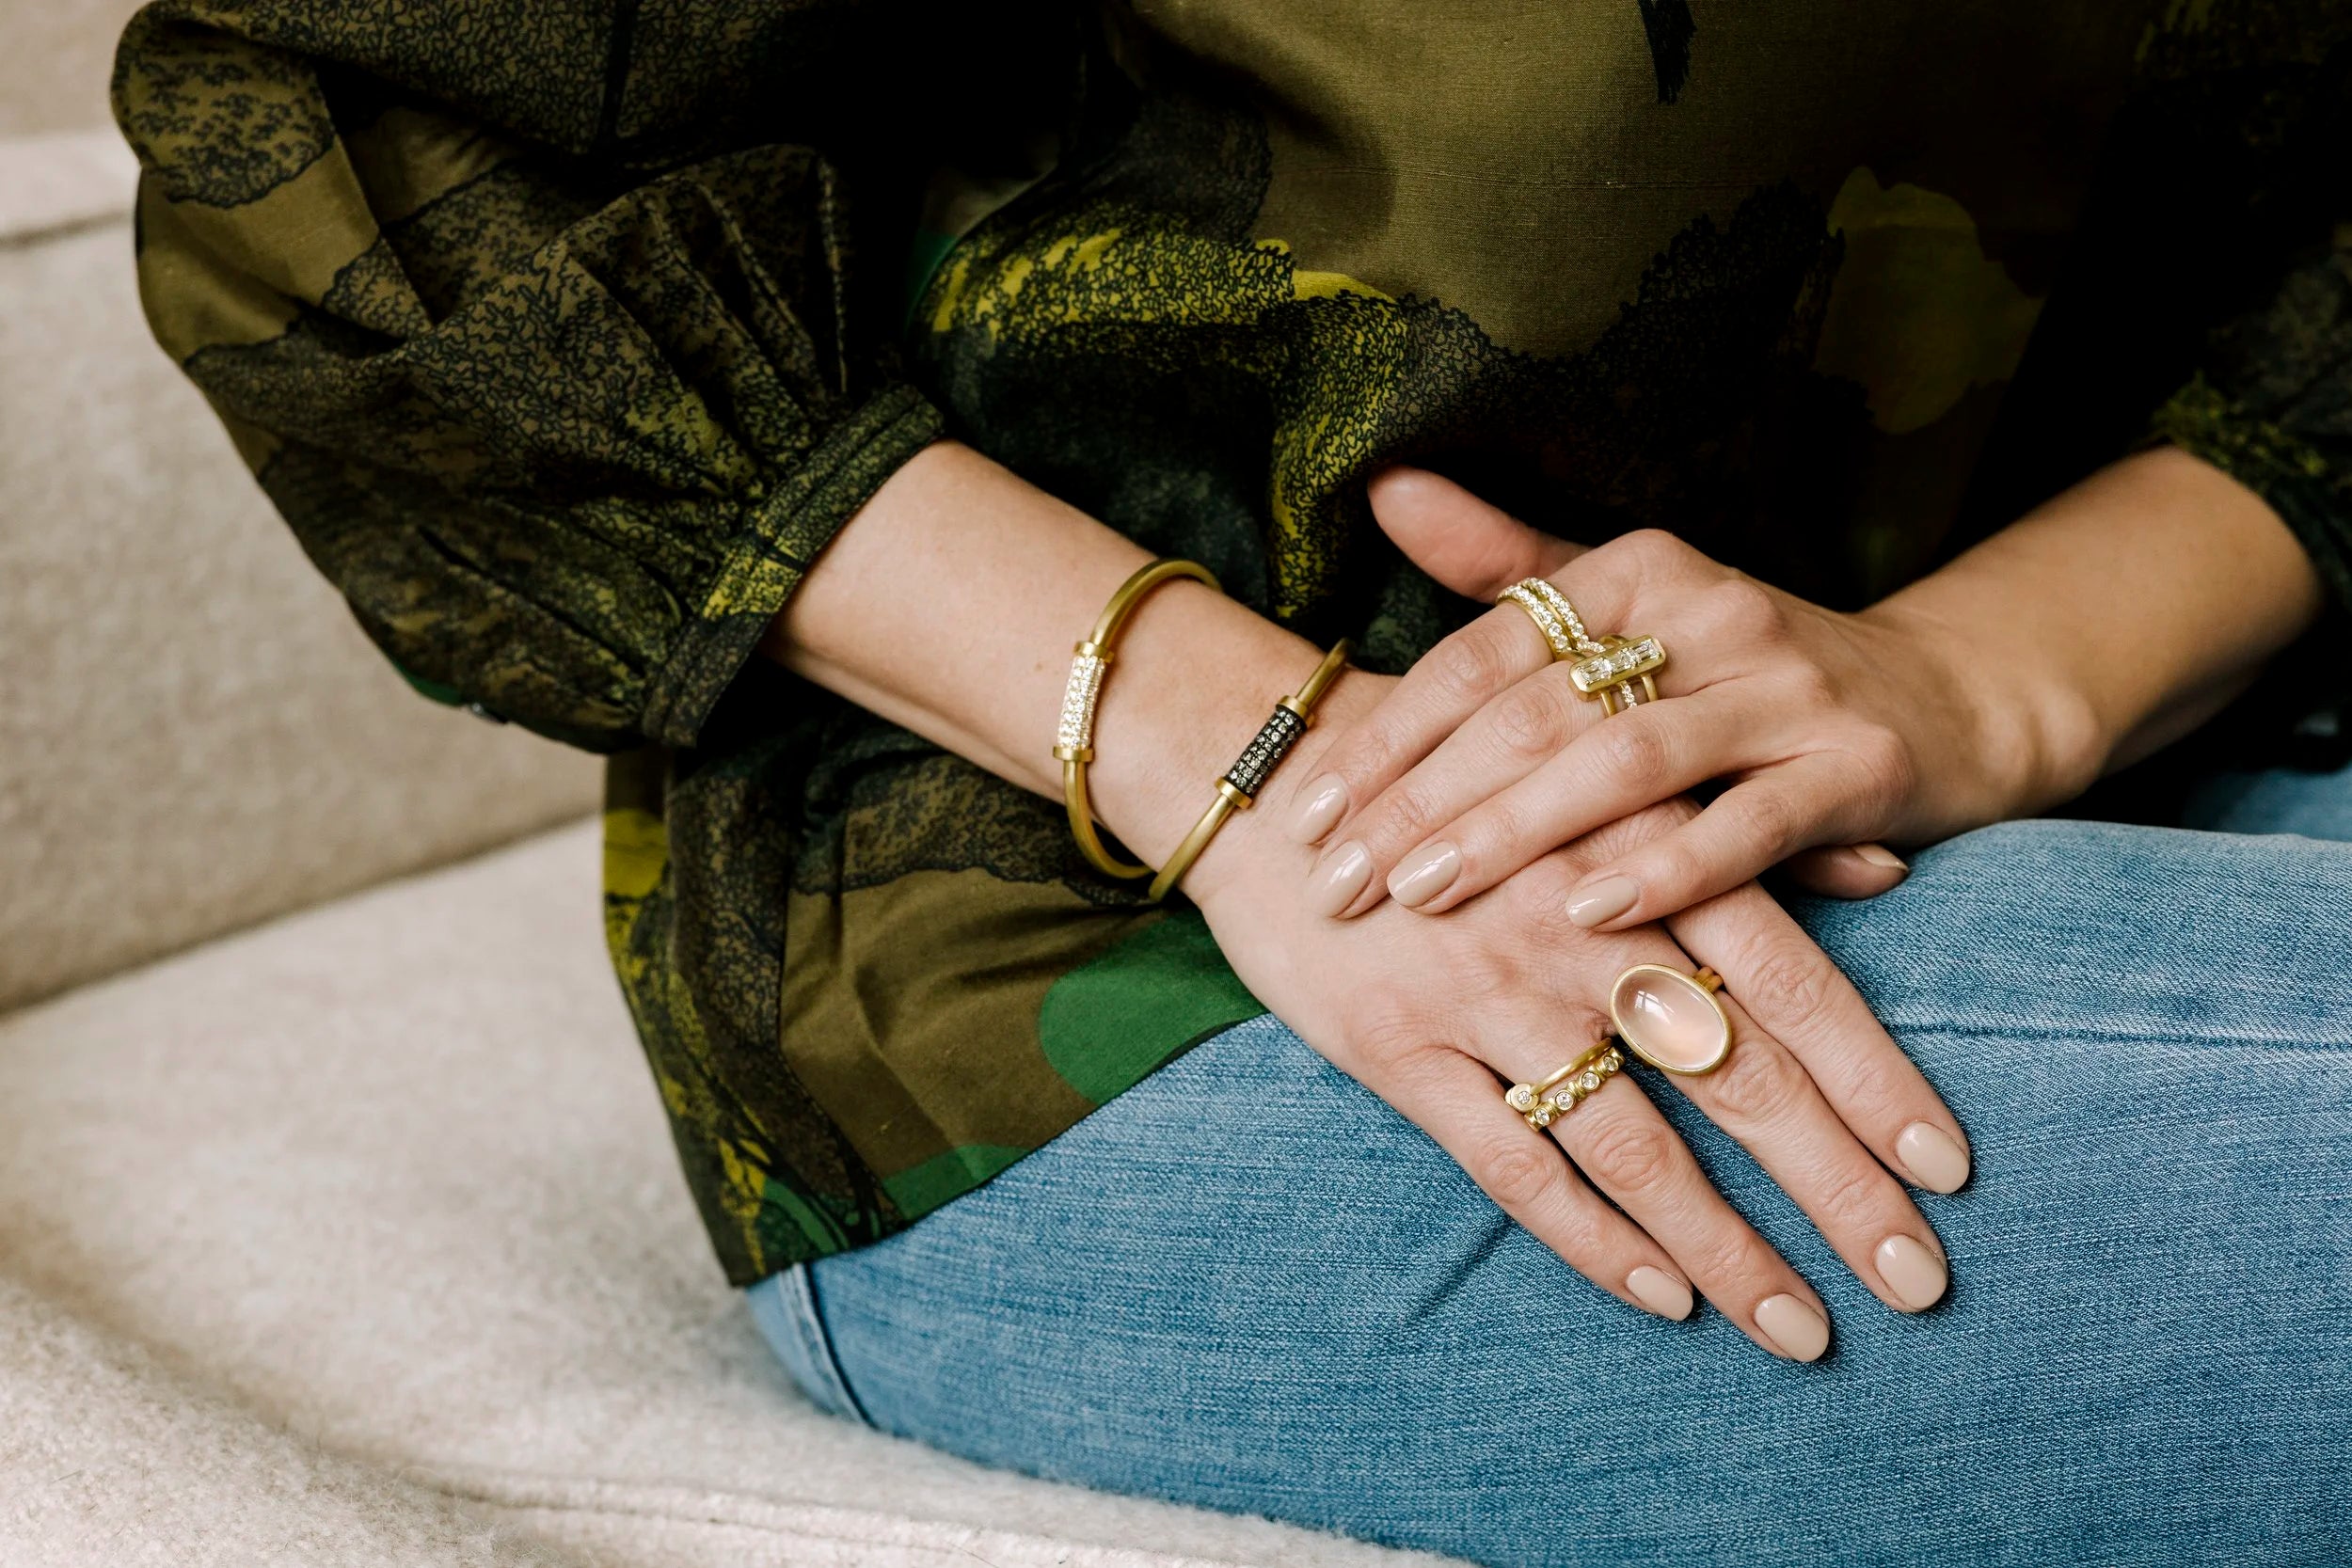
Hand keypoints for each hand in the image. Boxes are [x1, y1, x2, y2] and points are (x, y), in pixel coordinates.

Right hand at [1185, 683, 1970, 1360]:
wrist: (1275, 786)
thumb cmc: (1460, 787)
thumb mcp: (1597, 786)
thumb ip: (1741, 841)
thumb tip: (1889, 879)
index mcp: (1641, 855)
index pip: (1790, 984)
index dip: (1873, 1080)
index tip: (1949, 1173)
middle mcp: (1575, 925)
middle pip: (1734, 1075)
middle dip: (1833, 1187)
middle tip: (1916, 1283)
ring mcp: (1484, 991)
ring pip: (1631, 1139)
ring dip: (1724, 1243)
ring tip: (1800, 1325)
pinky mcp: (1400, 1046)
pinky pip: (1509, 1161)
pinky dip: (1589, 1235)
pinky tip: (1661, 1296)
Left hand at [1286, 468, 2069, 929]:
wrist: (1949, 701)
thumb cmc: (1745, 669)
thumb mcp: (1631, 604)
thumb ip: (1508, 564)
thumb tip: (1385, 487)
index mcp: (1638, 568)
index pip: (1482, 654)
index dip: (1385, 734)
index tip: (1303, 811)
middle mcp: (1709, 610)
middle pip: (1534, 710)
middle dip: (1423, 800)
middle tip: (1336, 880)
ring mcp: (1788, 686)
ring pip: (1625, 761)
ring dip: (1515, 834)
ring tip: (1424, 895)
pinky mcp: (1858, 765)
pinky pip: (1748, 823)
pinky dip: (1665, 867)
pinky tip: (1585, 914)